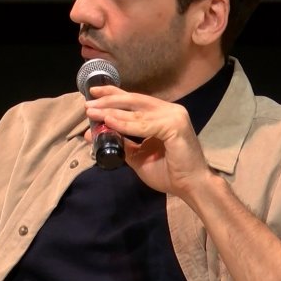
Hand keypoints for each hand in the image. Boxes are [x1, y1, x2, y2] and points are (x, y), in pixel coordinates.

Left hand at [84, 85, 216, 198]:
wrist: (192, 187)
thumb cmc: (170, 173)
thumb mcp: (140, 156)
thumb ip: (123, 144)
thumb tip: (96, 135)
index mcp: (163, 114)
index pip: (135, 99)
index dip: (114, 93)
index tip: (93, 93)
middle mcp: (170, 110)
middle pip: (134, 100)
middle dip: (109, 100)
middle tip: (88, 103)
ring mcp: (174, 116)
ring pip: (137, 111)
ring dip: (112, 111)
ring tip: (93, 112)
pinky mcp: (175, 126)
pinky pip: (144, 125)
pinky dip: (125, 123)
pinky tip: (109, 121)